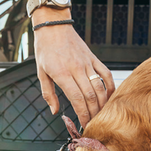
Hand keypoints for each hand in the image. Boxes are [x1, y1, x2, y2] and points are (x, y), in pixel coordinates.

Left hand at [31, 6, 114, 127]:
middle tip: (93, 124)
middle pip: (90, 96)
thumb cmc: (45, 49)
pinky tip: (109, 98)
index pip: (76, 99)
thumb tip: (54, 111)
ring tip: (101, 115)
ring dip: (102, 104)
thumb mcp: (40, 72)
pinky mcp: (93, 58)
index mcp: (62, 74)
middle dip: (93, 113)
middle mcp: (76, 69)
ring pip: (99, 87)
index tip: (83, 124)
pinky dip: (110, 87)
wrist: (54, 26)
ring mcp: (87, 63)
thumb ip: (48, 94)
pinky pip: (106, 74)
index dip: (82, 114)